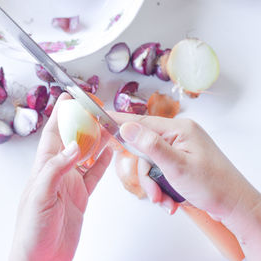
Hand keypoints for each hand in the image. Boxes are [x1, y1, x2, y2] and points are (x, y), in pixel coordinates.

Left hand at [10, 94, 112, 260]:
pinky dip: (103, 163)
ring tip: (109, 127)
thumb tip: (74, 146)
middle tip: (96, 109)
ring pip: (86, 155)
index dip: (60, 114)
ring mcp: (70, 183)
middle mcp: (58, 171)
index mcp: (44, 167)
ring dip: (97, 141)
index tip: (70, 97)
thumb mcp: (41, 196)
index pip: (52, 133)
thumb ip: (56, 169)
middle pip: (73, 140)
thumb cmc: (31, 230)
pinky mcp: (80, 196)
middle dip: (83, 123)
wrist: (41, 257)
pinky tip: (109, 153)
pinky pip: (94, 175)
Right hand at [110, 112, 260, 259]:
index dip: (120, 121)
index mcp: (180, 129)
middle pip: (144, 149)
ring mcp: (180, 149)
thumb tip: (128, 128)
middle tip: (155, 192)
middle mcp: (179, 136)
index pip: (142, 122)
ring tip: (166, 200)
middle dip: (147, 174)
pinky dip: (161, 187)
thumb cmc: (214, 186)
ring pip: (151, 164)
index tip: (101, 117)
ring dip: (155, 185)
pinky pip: (160, 171)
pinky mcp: (180, 162)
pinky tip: (171, 199)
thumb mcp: (177, 166)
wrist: (235, 205)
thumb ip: (150, 146)